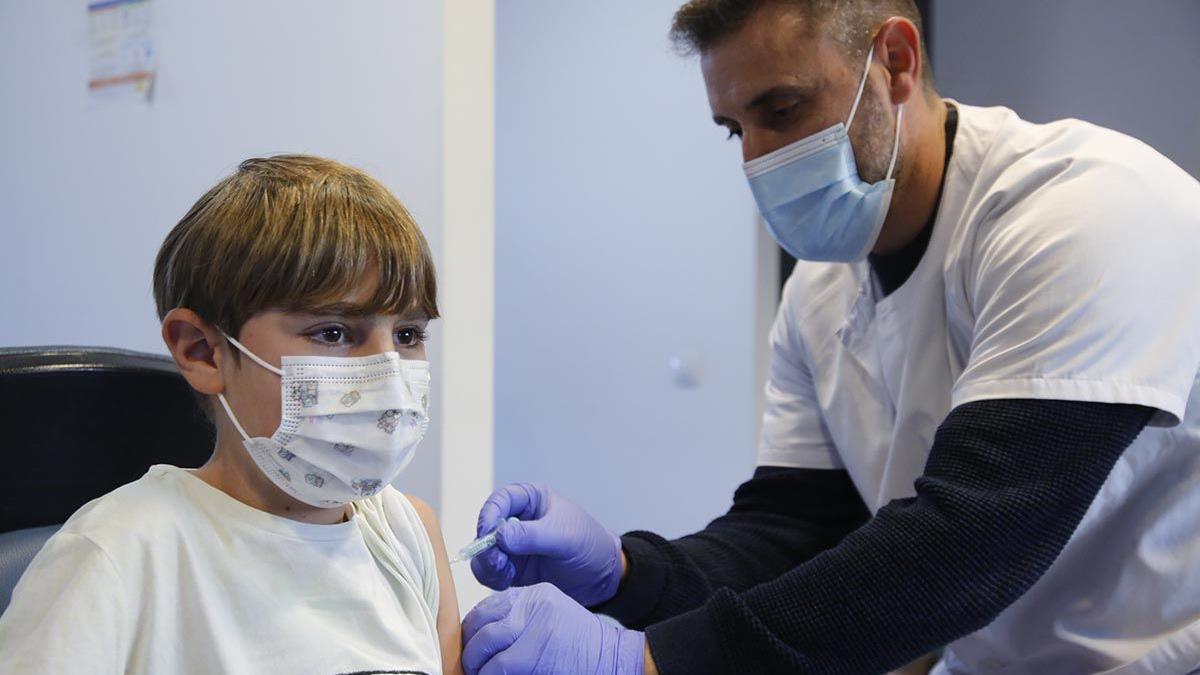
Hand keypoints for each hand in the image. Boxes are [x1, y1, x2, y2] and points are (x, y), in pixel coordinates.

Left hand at [462, 583, 644, 674]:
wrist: (611, 658)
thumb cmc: (580, 645)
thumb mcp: (549, 618)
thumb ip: (519, 620)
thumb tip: (480, 637)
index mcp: (533, 594)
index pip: (487, 606)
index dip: (471, 629)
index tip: (469, 645)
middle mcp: (532, 605)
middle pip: (481, 622)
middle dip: (470, 647)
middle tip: (470, 664)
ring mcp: (534, 626)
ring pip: (485, 643)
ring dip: (476, 664)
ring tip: (478, 673)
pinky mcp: (535, 653)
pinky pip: (498, 666)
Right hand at [471, 483, 621, 605]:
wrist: (602, 577)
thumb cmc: (589, 545)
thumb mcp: (564, 536)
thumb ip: (532, 535)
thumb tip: (500, 535)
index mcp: (530, 501)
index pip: (500, 500)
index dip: (489, 514)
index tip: (488, 532)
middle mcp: (516, 521)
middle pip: (486, 528)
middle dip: (486, 545)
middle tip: (498, 561)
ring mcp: (513, 547)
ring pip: (484, 553)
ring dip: (488, 564)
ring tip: (505, 574)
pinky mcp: (512, 570)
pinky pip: (491, 573)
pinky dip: (493, 578)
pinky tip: (507, 582)